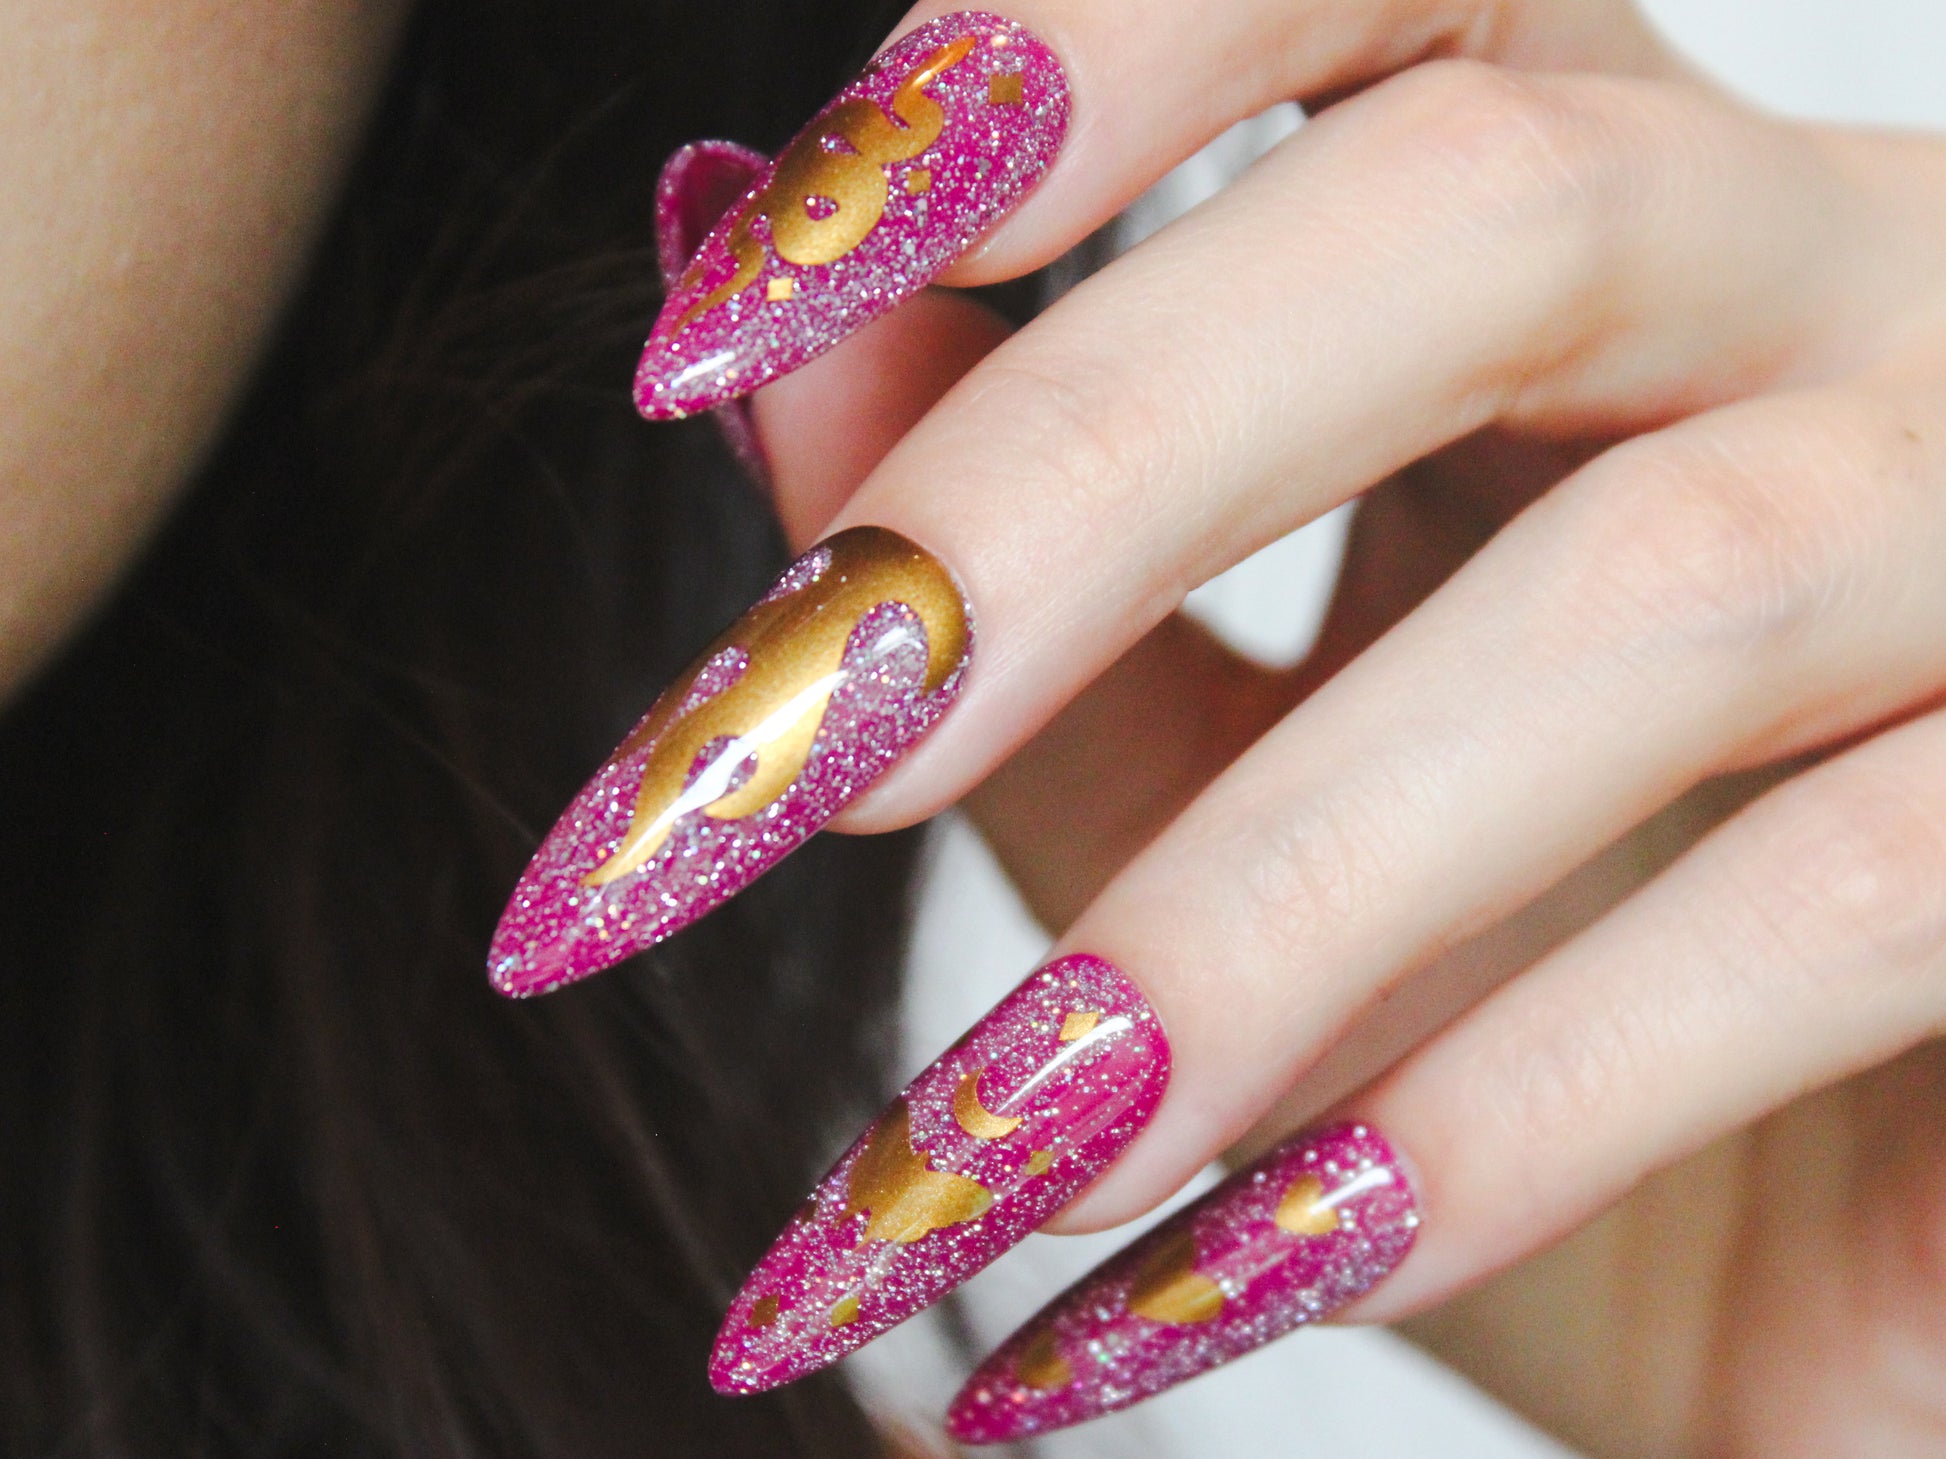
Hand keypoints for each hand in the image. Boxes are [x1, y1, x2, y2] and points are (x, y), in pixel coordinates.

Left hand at [747, 1, 1945, 1450]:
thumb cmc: (1482, 963)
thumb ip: (998, 537)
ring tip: (990, 1147)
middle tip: (785, 750)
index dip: (1086, 49)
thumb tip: (741, 305)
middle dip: (1097, 464)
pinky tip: (1254, 1260)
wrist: (1806, 1253)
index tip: (758, 285)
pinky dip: (1507, 1106)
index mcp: (1600, 233)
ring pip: (1667, 594)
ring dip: (1261, 901)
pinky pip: (1845, 911)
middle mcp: (1838, 301)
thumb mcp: (1189, 740)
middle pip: (1496, 209)